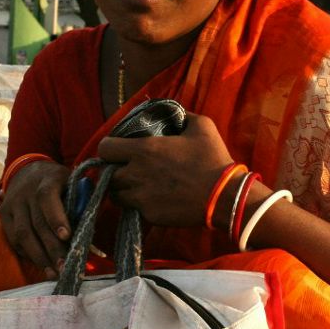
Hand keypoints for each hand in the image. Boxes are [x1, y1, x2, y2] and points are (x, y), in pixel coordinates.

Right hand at [0, 160, 71, 275]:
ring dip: (39, 257)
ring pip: (22, 234)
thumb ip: (80, 202)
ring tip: (53, 273)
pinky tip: (41, 265)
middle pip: (37, 223)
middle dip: (52, 248)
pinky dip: (28, 254)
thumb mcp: (72, 182)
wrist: (27, 171)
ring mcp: (12, 204)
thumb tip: (89, 233)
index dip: (56, 218)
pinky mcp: (3, 215)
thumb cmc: (58, 182)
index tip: (67, 236)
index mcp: (47, 180)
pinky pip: (13, 239)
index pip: (47, 198)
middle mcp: (25, 192)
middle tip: (65, 267)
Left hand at [98, 112, 234, 226]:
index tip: (118, 149)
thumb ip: (182, 115)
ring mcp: (141, 197)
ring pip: (115, 195)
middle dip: (114, 171)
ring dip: (122, 189)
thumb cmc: (213, 159)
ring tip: (137, 185)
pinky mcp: (149, 215)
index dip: (109, 148)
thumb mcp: (202, 126)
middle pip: (106, 174)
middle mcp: (136, 174)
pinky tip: (153, 198)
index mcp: (144, 150)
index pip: (104, 148)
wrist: (224, 197)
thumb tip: (173, 112)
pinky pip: (133, 209)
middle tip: (128, 168)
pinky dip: (138, 204)